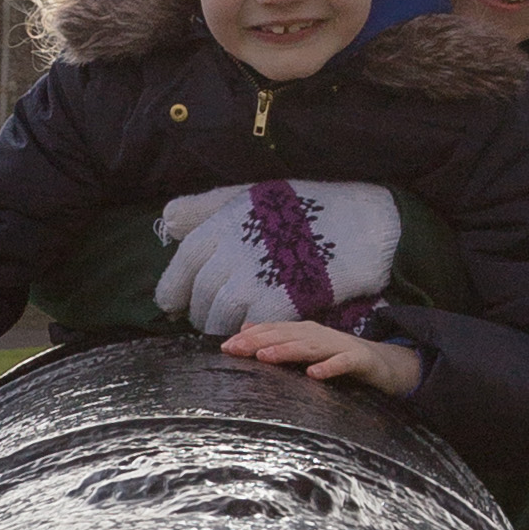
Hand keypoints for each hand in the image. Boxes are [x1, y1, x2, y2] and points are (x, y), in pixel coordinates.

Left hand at [157, 179, 401, 339]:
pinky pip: (252, 326)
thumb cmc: (303, 206)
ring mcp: (255, 279)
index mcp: (222, 224)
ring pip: (221, 316)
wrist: (360, 222)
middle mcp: (232, 252)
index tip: (173, 304)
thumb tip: (168, 220)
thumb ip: (206, 206)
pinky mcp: (280, 302)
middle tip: (205, 321)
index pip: (183, 265)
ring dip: (220, 328)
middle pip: (201, 295)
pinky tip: (254, 335)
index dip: (174, 290)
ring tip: (227, 333)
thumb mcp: (249, 194)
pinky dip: (249, 332)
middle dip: (200, 312)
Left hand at [219, 318, 424, 400]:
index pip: (274, 331)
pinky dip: (329, 367)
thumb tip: (246, 329)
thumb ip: (279, 338)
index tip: (225, 347)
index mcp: (306, 332)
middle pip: (287, 336)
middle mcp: (321, 335)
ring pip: (310, 347)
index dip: (250, 337)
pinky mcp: (360, 360)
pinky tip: (313, 374)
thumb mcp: (307, 347)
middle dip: (260, 341)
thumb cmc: (340, 357)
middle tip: (235, 349)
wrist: (385, 363)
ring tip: (265, 356)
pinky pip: (343, 363)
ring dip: (287, 350)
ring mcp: (340, 346)